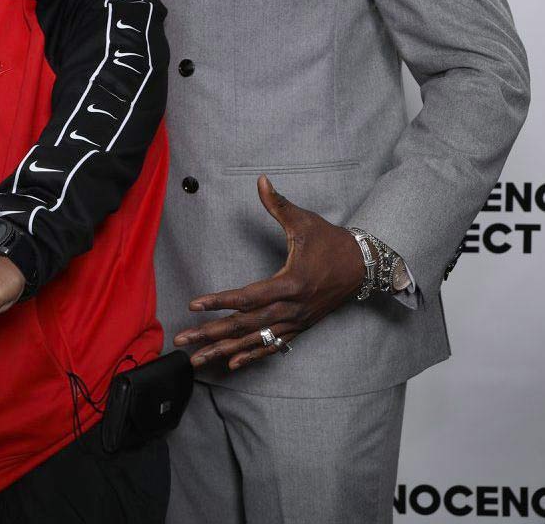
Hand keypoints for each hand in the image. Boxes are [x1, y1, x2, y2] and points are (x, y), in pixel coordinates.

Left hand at [173, 176, 367, 370]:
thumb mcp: (304, 221)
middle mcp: (291, 308)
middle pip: (245, 326)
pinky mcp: (300, 327)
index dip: (219, 301)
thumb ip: (278, 204)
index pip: (247, 298)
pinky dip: (251, 356)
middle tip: (180, 339)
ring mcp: (296, 321)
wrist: (364, 266)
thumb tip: (261, 180)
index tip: (193, 305)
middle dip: (210, 334)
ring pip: (254, 341)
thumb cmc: (330, 242)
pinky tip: (231, 364)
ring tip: (195, 359)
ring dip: (223, 351)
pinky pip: (273, 346)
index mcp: (290, 284)